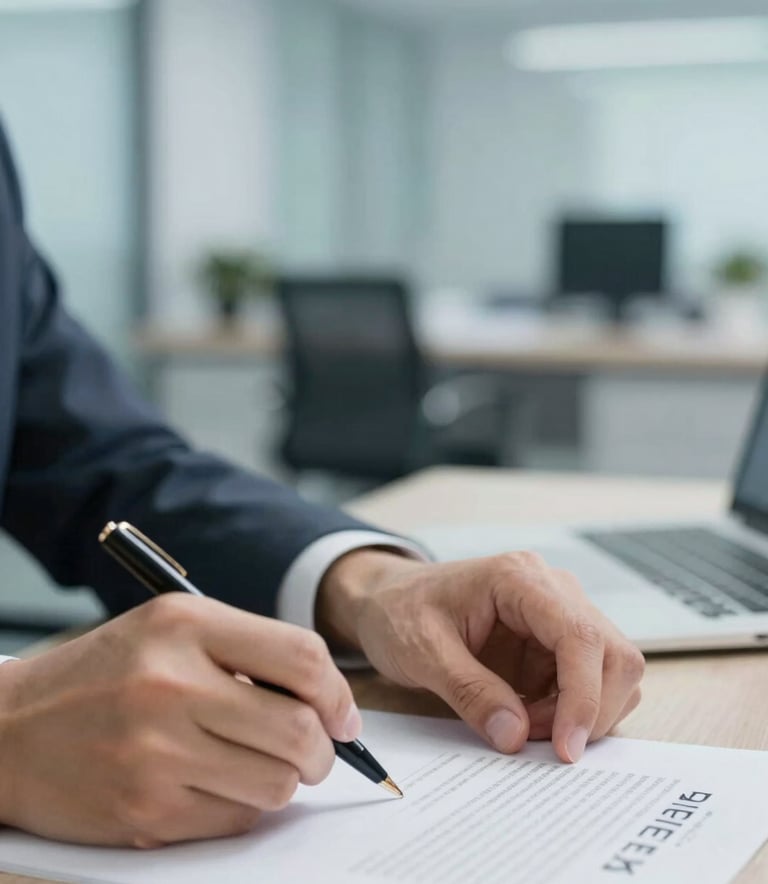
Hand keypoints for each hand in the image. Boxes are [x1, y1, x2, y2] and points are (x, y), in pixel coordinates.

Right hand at [0, 594, 359, 846]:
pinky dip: (245, 807)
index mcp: (184, 625)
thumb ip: (249, 650)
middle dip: (325, 749)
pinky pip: (237, 820)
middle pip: (299, 730)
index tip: (343, 715)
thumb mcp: (171, 628)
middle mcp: (171, 685)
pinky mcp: (146, 812)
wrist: (10, 731)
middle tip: (317, 750)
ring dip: (287, 780)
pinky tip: (218, 784)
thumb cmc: (106, 673)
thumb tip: (330, 702)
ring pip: (278, 784)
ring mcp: (156, 754)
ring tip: (260, 764)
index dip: (338, 693)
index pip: (302, 657)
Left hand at [318, 550, 643, 763]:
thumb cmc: (400, 611)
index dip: (584, 696)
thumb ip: (469, 691)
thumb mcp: (421, 651)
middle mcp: (552, 590)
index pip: (580, 635)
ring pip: (611, 671)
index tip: (565, 747)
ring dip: (580, 713)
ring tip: (523, 726)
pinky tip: (526, 718)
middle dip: (588, 709)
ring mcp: (558, 615)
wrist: (387, 600)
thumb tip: (514, 736)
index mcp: (519, 578)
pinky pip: (588, 683)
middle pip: (613, 653)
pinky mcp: (554, 643)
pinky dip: (569, 712)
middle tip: (537, 740)